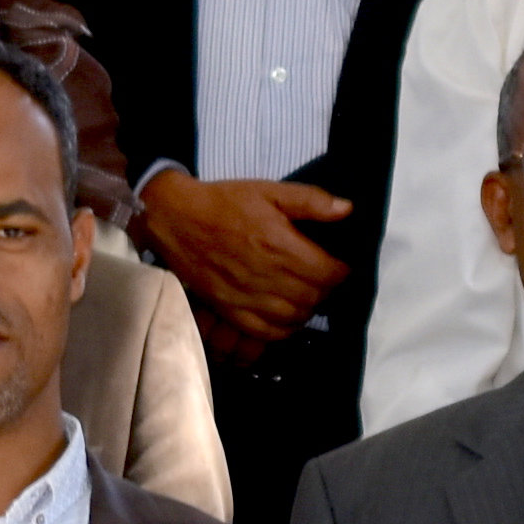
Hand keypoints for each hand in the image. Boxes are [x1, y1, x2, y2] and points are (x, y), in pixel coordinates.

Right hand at [135, 172, 354, 361]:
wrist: (176, 219)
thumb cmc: (224, 203)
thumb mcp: (269, 191)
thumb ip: (311, 201)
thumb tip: (347, 210)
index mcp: (279, 245)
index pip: (328, 273)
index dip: (342, 271)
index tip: (340, 264)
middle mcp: (266, 276)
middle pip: (315, 297)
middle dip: (327, 289)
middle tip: (324, 277)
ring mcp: (247, 298)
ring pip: (295, 316)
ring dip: (309, 308)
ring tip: (308, 293)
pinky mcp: (231, 310)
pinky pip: (267, 332)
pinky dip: (285, 328)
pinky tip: (288, 315)